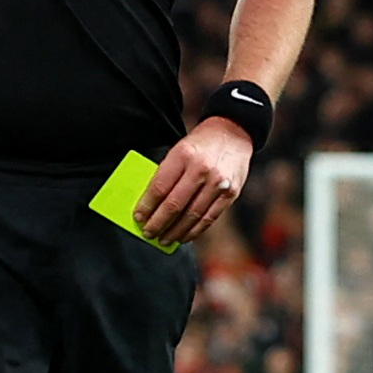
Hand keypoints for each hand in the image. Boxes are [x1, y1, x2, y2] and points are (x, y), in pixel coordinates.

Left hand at [135, 121, 249, 245]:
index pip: (159, 187)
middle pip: (175, 204)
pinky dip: (195, 230)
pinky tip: (184, 236)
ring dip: (176, 231)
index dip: (147, 206)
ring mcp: (218, 183)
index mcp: (183, 155)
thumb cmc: (200, 144)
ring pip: (192, 215)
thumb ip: (166, 174)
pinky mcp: (231, 193)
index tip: (139, 217)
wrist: (233, 133)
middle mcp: (201, 169)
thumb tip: (150, 204)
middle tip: (148, 232)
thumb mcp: (178, 150)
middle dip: (158, 223)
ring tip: (164, 239)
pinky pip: (210, 217)